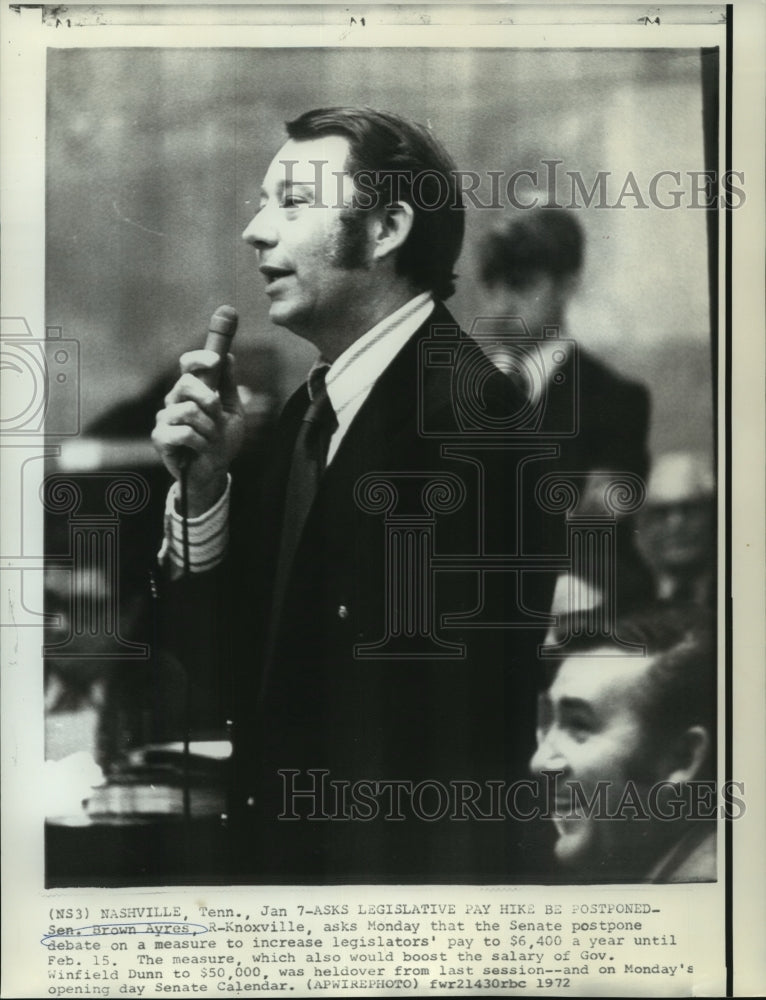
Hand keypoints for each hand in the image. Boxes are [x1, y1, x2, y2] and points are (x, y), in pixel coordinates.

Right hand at [152, 350, 245, 514]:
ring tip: (211, 438)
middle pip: (186, 383)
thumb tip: (227, 357)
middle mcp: (175, 400)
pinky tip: (201, 449)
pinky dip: (200, 442)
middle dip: (209, 399)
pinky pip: (183, 432)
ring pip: (188, 410)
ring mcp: (165, 418)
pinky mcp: (160, 437)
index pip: (187, 365)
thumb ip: (228, 385)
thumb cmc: (222, 440)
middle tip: (217, 415)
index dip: (199, 358)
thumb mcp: (232, 410)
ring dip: (209, 428)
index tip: (215, 360)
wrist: (215, 470)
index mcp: (191, 391)